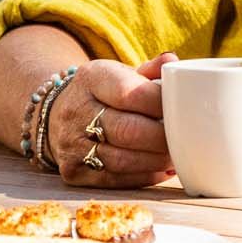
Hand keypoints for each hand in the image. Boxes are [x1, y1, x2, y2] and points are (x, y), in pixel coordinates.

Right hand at [47, 53, 176, 186]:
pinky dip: (144, 176)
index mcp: (92, 79)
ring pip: (122, 160)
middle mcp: (76, 111)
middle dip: (162, 137)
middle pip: (128, 131)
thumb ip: (150, 70)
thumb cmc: (102, 93)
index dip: (160, 105)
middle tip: (185, 138)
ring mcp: (71, 145)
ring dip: (156, 160)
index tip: (182, 109)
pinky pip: (115, 180)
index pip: (130, 93)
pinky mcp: (73, 172)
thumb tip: (173, 63)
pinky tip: (162, 169)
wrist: (56, 115)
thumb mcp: (119, 73)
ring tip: (177, 155)